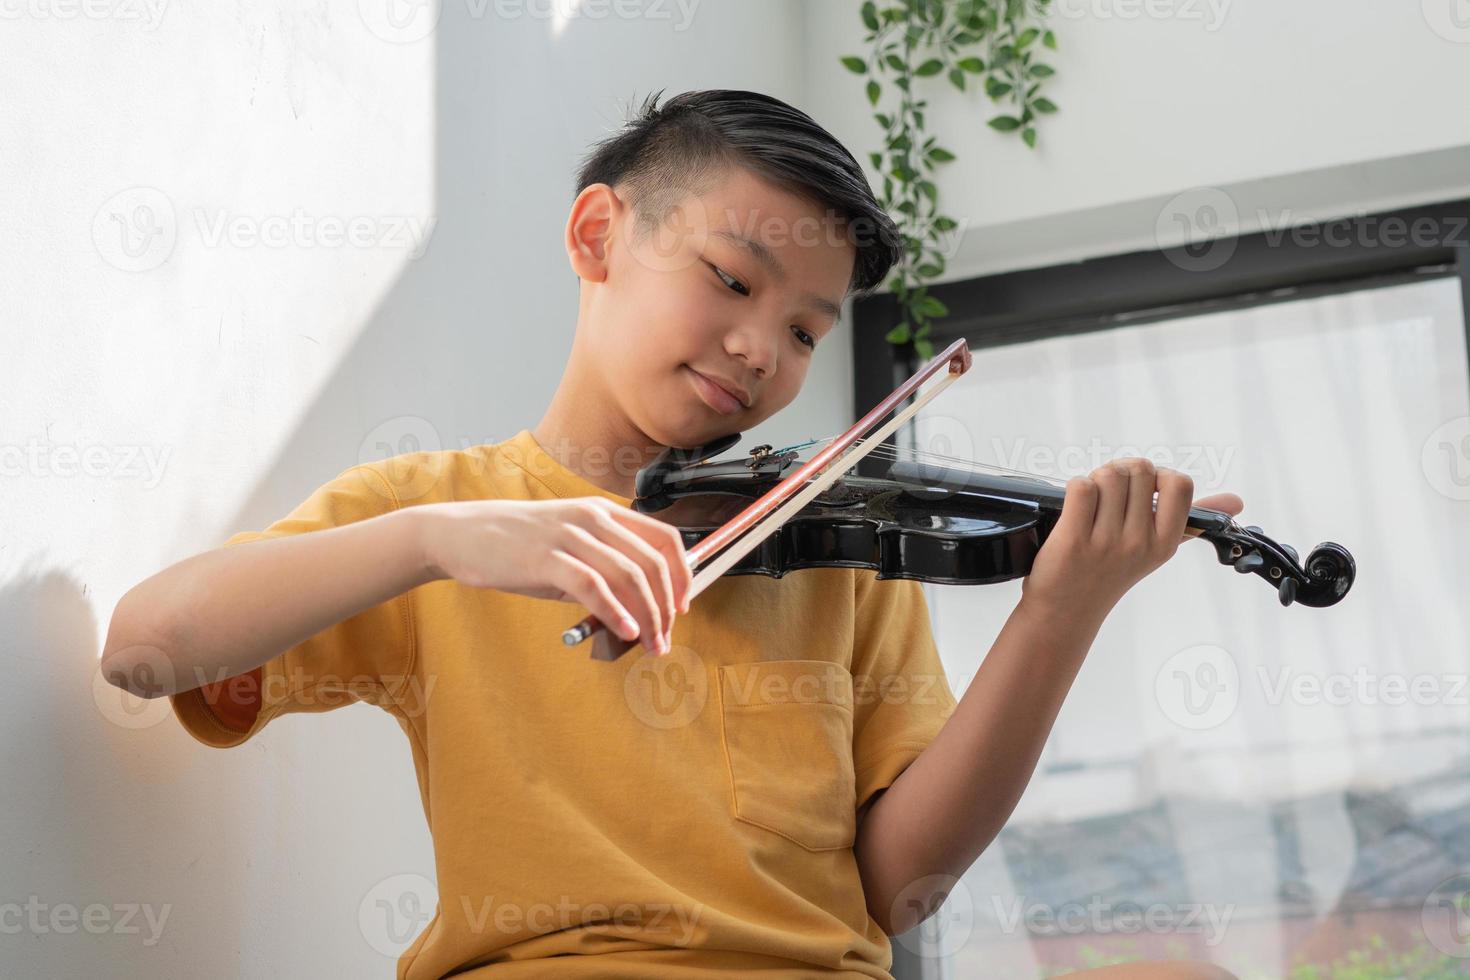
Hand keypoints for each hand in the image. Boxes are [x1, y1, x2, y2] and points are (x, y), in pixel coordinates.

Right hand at [417, 497, 691, 654]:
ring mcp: (569, 536)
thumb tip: (634, 611)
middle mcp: (592, 518)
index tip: (682, 606)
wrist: (460, 535)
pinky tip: (624, 631)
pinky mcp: (546, 557)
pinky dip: (616, 612)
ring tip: (650, 644)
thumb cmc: (515, 546)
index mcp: (603, 512)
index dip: (681, 574)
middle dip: (666, 606)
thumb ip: (601, 573)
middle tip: (664, 638)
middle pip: (651, 562)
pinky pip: (593, 586)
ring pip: (628, 575)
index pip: (664, 537)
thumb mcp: (567, 550)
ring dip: (647, 616)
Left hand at [1020, 458, 1244, 619]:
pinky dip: (1075, 489)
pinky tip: (1073, 509)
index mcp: (1165, 542)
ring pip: (1109, 475)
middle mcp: (1140, 543)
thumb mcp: (1155, 548)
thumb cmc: (1111, 570)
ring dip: (1096, 480)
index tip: (1142, 490)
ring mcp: (1108, 542)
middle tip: (1108, 495)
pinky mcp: (1074, 539)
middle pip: (1138, 470)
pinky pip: (1081, 487)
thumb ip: (1192, 520)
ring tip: (1091, 502)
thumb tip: (1237, 501)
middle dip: (1120, 473)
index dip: (1158, 476)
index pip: (1179, 485)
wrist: (1067, 611)